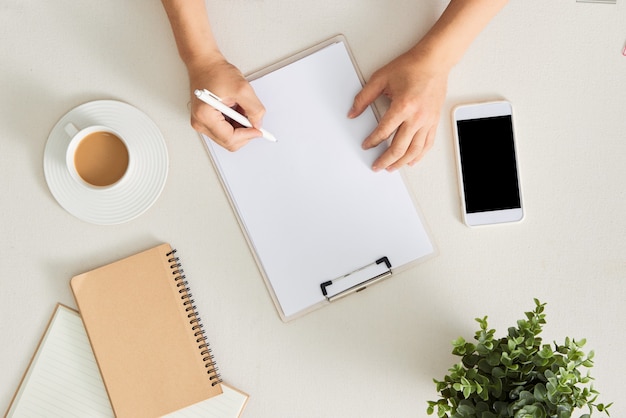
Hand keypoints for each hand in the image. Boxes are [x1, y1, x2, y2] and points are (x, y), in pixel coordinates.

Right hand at [187, 56, 265, 150]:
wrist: (205, 62)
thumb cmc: (216, 71)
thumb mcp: (242, 88)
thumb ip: (254, 109)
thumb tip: (258, 124)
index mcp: (205, 116)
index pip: (230, 139)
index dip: (248, 135)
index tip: (259, 130)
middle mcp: (200, 122)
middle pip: (228, 142)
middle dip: (244, 132)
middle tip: (252, 117)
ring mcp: (202, 122)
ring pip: (228, 137)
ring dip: (239, 127)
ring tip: (240, 108)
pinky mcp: (205, 120)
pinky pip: (224, 130)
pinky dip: (234, 123)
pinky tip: (235, 110)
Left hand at [349, 48, 447, 170]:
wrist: (434, 61)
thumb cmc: (411, 67)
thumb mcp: (381, 78)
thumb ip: (363, 97)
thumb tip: (353, 113)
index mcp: (403, 106)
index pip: (383, 132)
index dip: (372, 141)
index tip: (366, 145)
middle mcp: (417, 117)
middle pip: (399, 147)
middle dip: (385, 159)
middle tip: (377, 165)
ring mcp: (428, 121)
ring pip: (414, 150)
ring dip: (401, 162)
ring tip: (391, 167)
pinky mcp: (434, 121)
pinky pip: (427, 144)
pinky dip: (419, 155)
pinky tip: (412, 161)